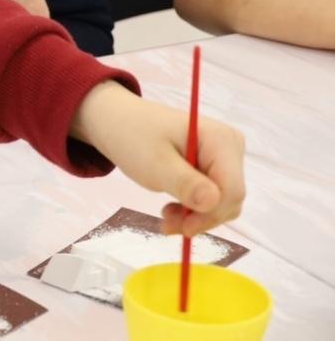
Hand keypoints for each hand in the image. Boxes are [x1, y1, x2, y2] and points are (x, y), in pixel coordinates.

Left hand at [70, 82, 246, 236]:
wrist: (116, 121)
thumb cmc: (133, 136)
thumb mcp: (155, 163)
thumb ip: (185, 183)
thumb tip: (213, 201)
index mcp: (221, 140)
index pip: (232, 190)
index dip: (211, 214)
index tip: (183, 228)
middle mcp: (230, 147)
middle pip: (229, 198)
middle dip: (200, 217)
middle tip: (166, 224)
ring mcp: (224, 157)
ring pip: (222, 203)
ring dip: (195, 216)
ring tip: (165, 216)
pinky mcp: (214, 167)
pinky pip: (213, 198)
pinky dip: (194, 209)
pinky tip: (172, 209)